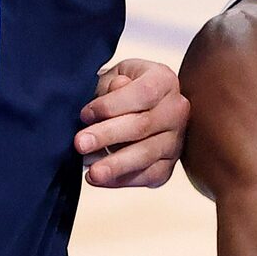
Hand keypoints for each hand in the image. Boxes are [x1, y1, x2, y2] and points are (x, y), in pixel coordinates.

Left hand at [75, 57, 189, 189]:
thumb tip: (117, 88)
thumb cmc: (121, 89)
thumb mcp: (114, 76)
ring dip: (115, 165)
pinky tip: (100, 180)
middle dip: (108, 135)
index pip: (143, 93)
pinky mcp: (169, 165)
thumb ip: (112, 84)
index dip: (112, 105)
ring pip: (146, 155)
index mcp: (164, 80)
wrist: (134, 107)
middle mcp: (176, 110)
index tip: (85, 114)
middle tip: (80, 144)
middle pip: (143, 125)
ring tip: (92, 171)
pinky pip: (148, 176)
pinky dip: (122, 180)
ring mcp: (175, 140)